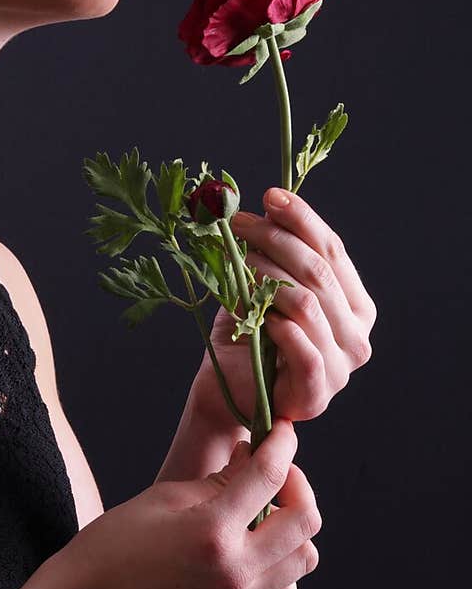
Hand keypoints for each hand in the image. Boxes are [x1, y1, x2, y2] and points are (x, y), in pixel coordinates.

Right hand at [50, 419, 319, 588]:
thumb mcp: (165, 496)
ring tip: (263, 514)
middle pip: (305, 519)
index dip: (281, 444)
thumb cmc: (115, 542)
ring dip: (292, 529)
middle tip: (273, 471)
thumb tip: (254, 456)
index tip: (281, 430)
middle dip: (296, 484)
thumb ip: (219, 479)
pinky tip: (256, 554)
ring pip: (304, 558)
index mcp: (212, 531)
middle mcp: (235, 572)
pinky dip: (282, 570)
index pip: (270, 475)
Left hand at [193, 187, 376, 425]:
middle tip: (238, 224)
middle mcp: (358, 335)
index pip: (334, 251)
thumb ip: (276, 253)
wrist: (230, 393)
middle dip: (276, 240)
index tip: (270, 195)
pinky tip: (256, 313)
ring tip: (236, 263)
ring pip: (308, 304)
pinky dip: (278, 326)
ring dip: (267, 277)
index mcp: (355, 305)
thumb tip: (267, 202)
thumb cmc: (250, 338)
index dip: (303, 220)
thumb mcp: (264, 287)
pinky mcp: (317, 393)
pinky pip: (303, 350)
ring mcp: (342, 367)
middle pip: (320, 272)